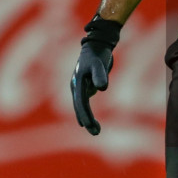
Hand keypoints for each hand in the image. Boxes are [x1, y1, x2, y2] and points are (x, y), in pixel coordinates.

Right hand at [71, 16, 121, 135]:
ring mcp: (80, 87)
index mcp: (77, 83)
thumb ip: (100, 75)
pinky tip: (90, 121)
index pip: (80, 102)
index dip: (84, 114)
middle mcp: (76, 86)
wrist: (97, 44)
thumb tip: (102, 88)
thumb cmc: (97, 53)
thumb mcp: (99, 63)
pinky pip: (84, 103)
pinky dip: (87, 112)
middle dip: (87, 120)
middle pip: (80, 106)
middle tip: (96, 133)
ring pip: (82, 106)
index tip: (88, 125)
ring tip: (96, 131)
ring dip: (87, 118)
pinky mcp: (85, 86)